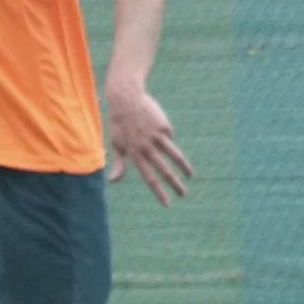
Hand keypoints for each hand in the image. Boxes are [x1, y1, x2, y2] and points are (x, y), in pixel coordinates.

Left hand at [105, 76, 190, 204]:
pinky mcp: (164, 127)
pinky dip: (164, 137)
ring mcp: (156, 137)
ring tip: (190, 176)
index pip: (149, 177)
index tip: (168, 204)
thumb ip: (118, 163)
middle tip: (184, 195)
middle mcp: (146, 147)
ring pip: (174, 155)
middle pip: (164, 170)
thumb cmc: (118, 124)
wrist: (126, 100)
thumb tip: (113, 181)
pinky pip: (167, 137)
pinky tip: (154, 127)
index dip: (159, 192)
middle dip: (175, 185)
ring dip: (184, 167)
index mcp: (134, 154)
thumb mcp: (116, 143)